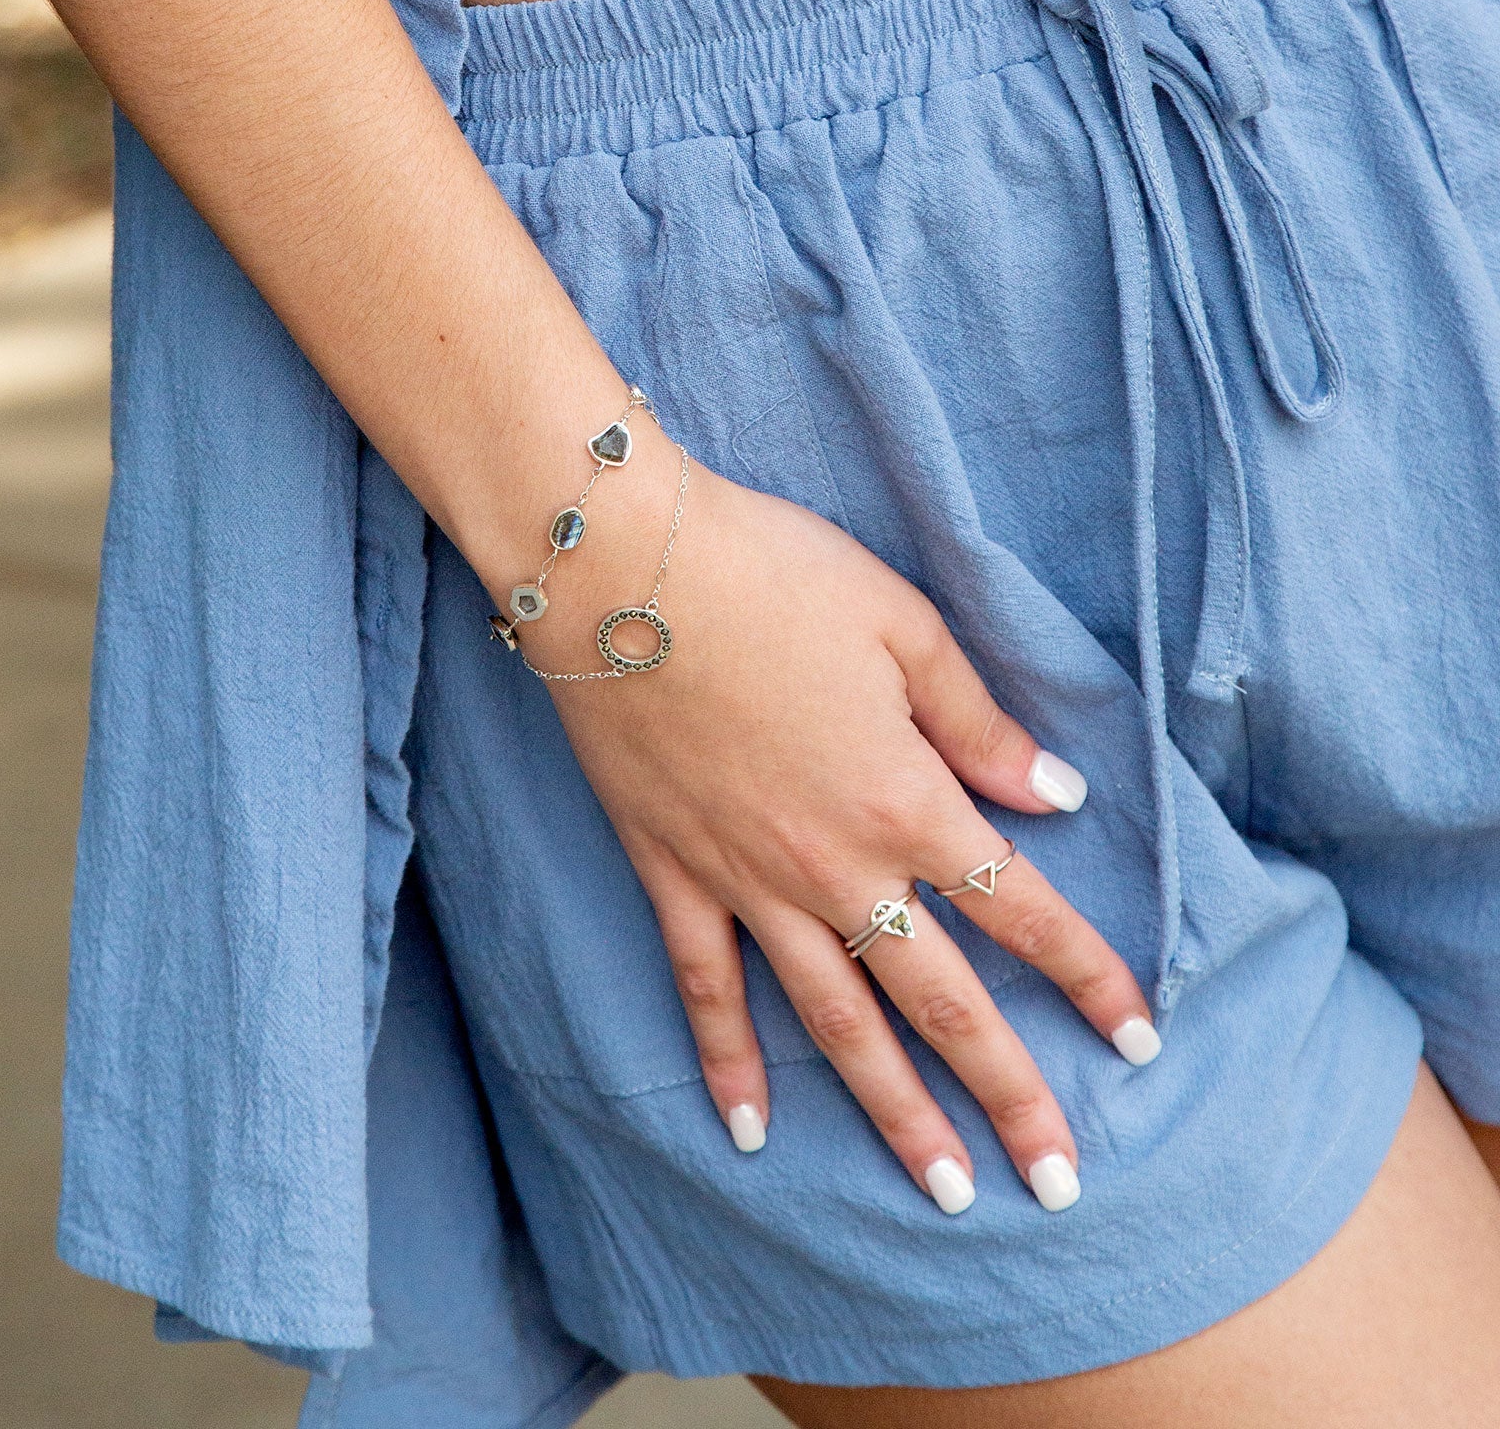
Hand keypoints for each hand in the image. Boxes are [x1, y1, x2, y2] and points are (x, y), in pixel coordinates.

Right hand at [517, 425, 1156, 1215]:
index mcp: (908, 799)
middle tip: (1058, 1183)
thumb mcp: (902, 623)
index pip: (1022, 909)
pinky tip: (750, 1129)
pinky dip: (727, 1061)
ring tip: (941, 1192)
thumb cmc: (772, 574)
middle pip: (944, 1002)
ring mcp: (748, 881)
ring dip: (894, 1114)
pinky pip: (706, 988)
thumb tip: (1055, 794)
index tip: (1141, 1037)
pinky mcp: (672, 872)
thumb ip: (979, 722)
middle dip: (1011, 1095)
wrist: (620, 569)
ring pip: (837, 1022)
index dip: (1090, 976)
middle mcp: (837, 866)